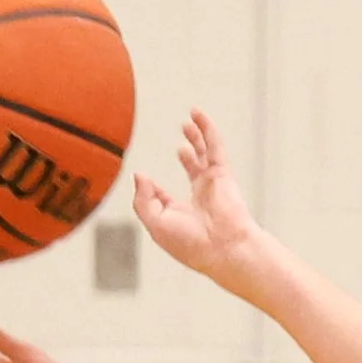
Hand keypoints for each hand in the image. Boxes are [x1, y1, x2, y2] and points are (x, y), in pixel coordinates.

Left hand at [132, 111, 262, 289]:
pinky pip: (214, 146)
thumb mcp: (156, 224)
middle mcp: (199, 198)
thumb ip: (143, 200)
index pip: (165, 197)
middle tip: (182, 144)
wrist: (222, 248)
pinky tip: (198, 115)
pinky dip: (207, 129)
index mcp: (181, 215)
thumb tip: (139, 175)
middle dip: (188, 154)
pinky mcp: (222, 174)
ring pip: (205, 154)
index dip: (153, 189)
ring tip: (187, 122)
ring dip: (196, 137)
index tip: (147, 181)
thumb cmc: (191, 243)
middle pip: (193, 170)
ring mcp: (212, 185)